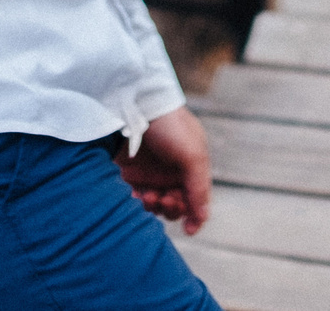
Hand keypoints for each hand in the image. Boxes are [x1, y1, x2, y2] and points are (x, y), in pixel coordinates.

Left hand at [118, 106, 211, 233]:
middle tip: (163, 199)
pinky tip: (133, 196)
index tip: (188, 227)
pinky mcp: (127, 172)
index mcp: (190, 167)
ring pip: (153, 205)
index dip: (193, 215)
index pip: (194, 201)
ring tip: (147, 196)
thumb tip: (202, 219)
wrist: (134, 102)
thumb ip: (199, 188)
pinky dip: (134, 202)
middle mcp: (170, 172)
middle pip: (174, 206)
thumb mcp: (192, 155)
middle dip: (171, 209)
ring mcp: (148, 172)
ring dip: (152, 207)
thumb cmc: (169, 126)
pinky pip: (132, 197)